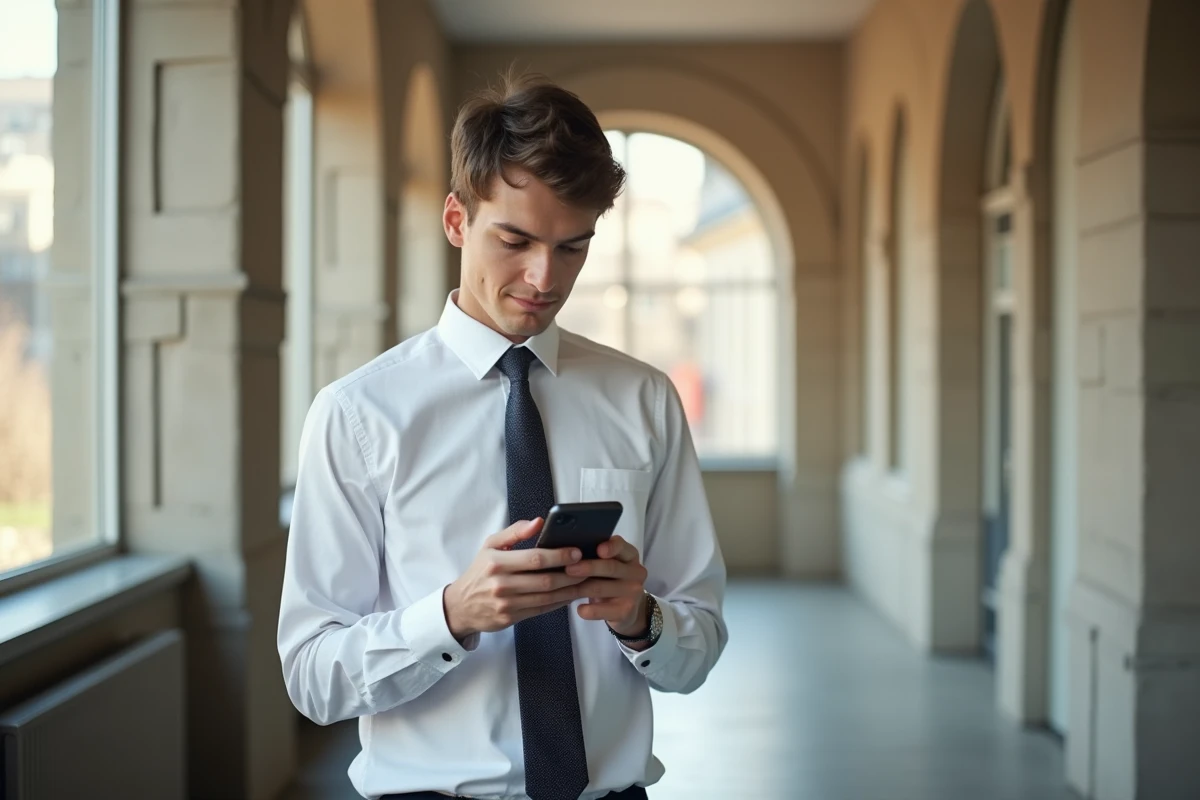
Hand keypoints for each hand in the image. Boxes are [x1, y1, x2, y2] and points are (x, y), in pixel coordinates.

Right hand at [443, 518, 588, 641]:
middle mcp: (501, 584)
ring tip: (587, 580)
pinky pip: (541, 610)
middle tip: (590, 567)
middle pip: (545, 580)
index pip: (534, 558)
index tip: (577, 551)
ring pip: (546, 598)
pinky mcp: (511, 619)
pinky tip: (571, 594)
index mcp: (496, 562)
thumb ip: (515, 532)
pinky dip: (559, 603)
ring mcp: (507, 604)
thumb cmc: (480, 571)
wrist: (461, 606)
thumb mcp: (490, 546)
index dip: (559, 556)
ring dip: (570, 590)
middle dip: (571, 574)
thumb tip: (539, 521)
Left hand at [563, 536, 648, 636]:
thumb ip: (597, 554)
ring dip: (580, 588)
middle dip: (588, 568)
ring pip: (602, 588)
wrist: (626, 608)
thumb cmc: (610, 579)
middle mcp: (636, 572)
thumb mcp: (609, 564)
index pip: (622, 547)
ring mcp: (633, 593)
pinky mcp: (626, 611)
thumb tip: (570, 551)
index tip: (598, 549)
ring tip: (563, 588)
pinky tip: (579, 609)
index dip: (611, 547)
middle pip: (610, 567)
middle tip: (568, 569)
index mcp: (630, 555)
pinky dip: (589, 610)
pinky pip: (603, 610)